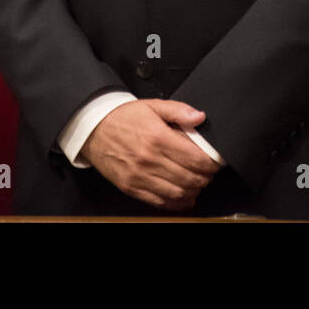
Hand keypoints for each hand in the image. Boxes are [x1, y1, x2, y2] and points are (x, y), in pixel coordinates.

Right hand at [80, 99, 220, 210]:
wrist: (93, 128)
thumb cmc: (122, 117)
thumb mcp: (152, 106)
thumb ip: (178, 110)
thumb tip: (199, 117)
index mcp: (158, 138)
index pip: (195, 159)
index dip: (211, 164)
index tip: (215, 162)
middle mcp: (149, 160)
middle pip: (189, 178)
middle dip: (205, 178)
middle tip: (208, 173)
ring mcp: (139, 176)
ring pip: (177, 193)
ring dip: (193, 192)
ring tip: (197, 184)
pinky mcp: (131, 187)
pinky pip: (159, 202)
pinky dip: (175, 203)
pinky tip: (182, 197)